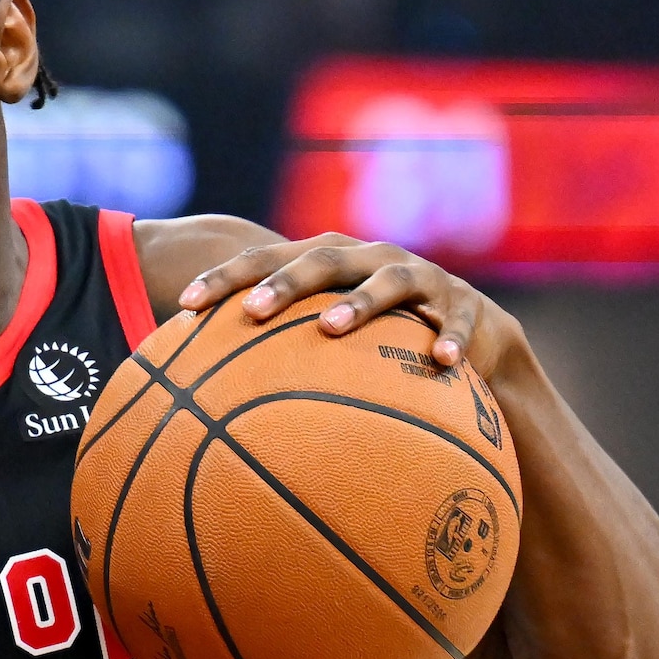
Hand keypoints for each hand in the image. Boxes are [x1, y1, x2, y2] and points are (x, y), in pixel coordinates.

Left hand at [179, 232, 524, 378]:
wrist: (474, 329)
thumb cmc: (382, 334)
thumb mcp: (335, 332)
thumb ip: (282, 349)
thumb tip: (205, 400)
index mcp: (330, 260)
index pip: (267, 259)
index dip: (226, 278)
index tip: (184, 305)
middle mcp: (371, 258)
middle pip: (324, 260)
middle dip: (286, 282)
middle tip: (253, 311)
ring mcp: (420, 278)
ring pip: (388, 281)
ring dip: (359, 303)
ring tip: (330, 327)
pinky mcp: (463, 306)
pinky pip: (456, 323)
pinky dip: (449, 339)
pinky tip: (439, 362)